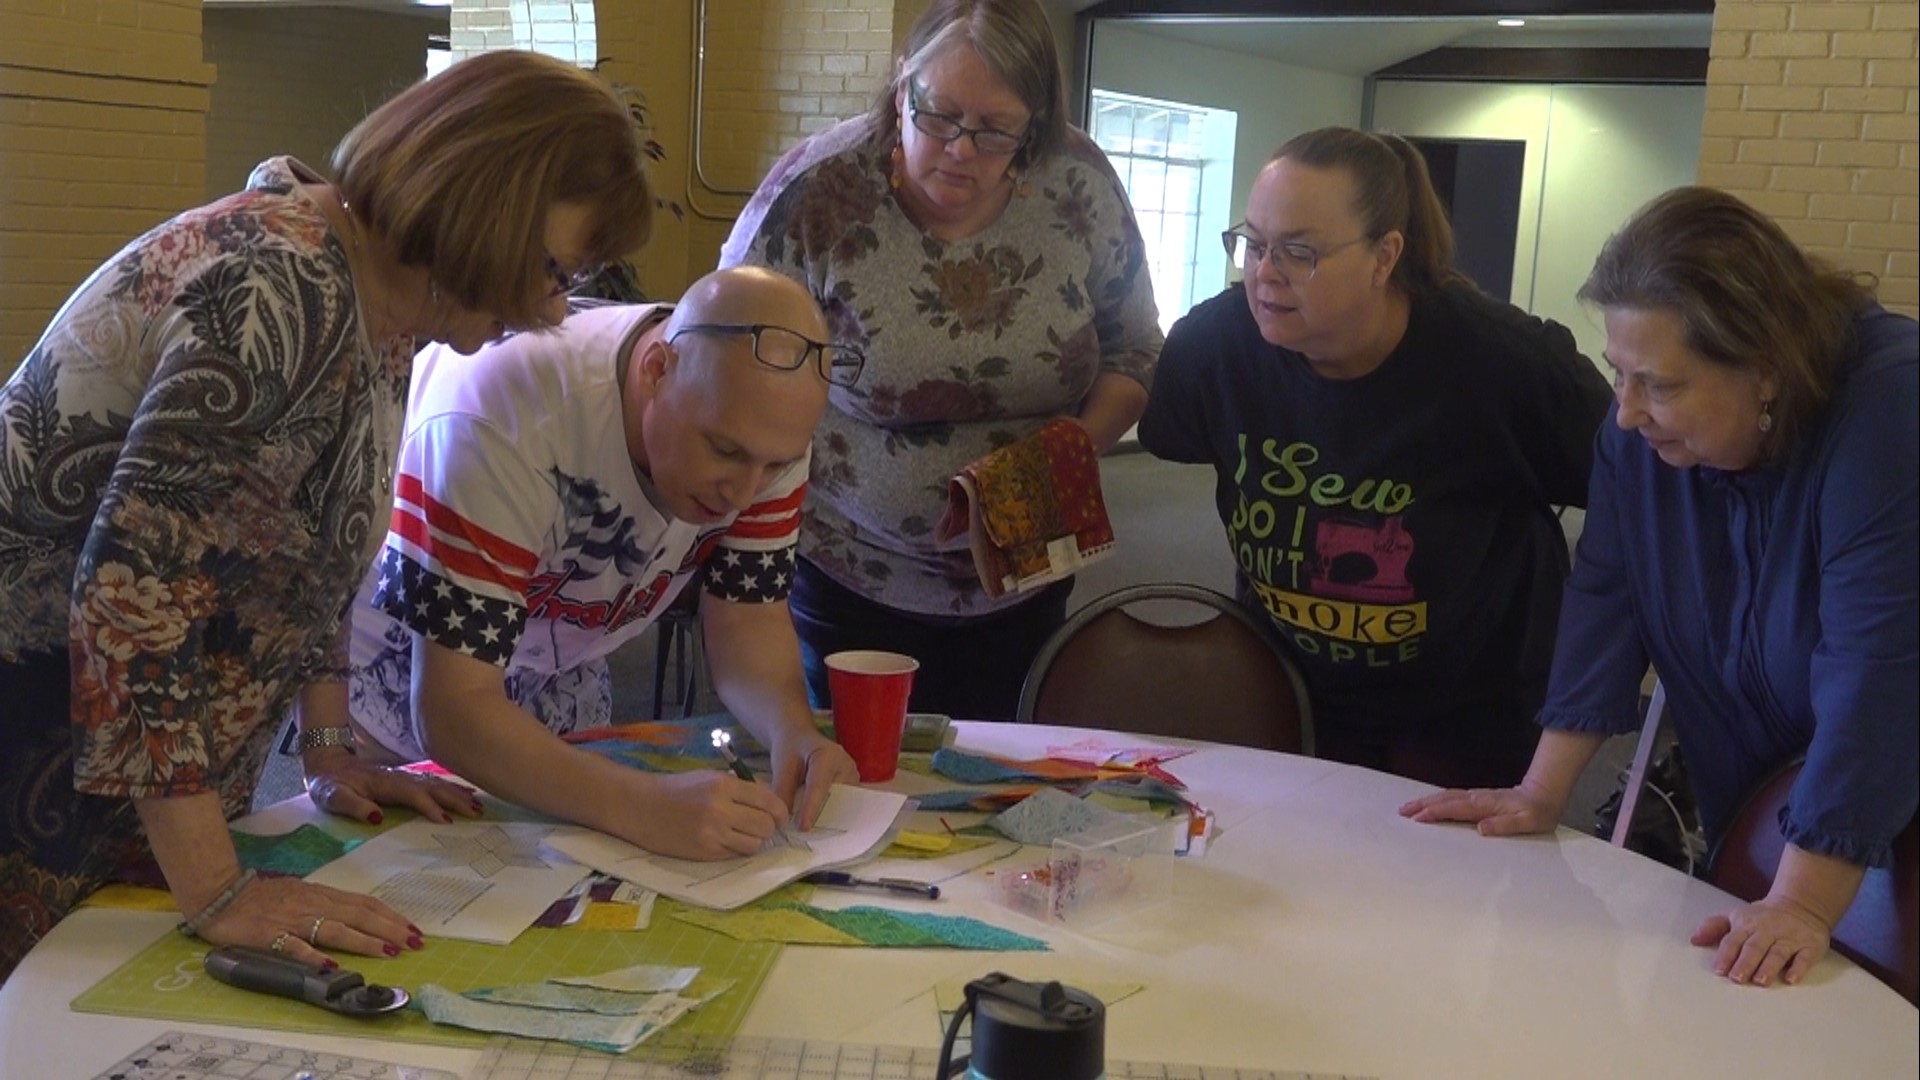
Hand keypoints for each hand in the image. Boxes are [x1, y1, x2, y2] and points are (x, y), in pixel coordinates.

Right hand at [197, 874, 421, 967]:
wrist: (220, 893)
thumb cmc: (262, 896)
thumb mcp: (301, 894)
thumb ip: (326, 905)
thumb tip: (357, 917)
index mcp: (321, 895)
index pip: (364, 904)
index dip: (391, 916)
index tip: (413, 929)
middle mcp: (313, 904)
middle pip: (359, 915)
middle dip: (390, 928)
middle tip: (415, 942)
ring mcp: (293, 920)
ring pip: (335, 929)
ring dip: (365, 941)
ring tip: (389, 951)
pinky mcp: (270, 935)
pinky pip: (295, 947)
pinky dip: (314, 957)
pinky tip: (331, 967)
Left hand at [304, 749, 482, 825]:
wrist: (328, 762)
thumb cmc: (328, 784)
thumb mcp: (331, 796)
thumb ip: (352, 806)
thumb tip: (376, 818)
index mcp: (384, 783)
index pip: (413, 794)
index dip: (430, 806)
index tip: (446, 821)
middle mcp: (399, 778)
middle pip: (433, 786)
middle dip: (455, 799)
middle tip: (477, 813)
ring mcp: (405, 776)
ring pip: (437, 783)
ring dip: (458, 793)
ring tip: (478, 805)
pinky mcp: (406, 778)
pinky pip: (434, 782)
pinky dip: (452, 786)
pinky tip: (466, 792)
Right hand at [620, 770, 790, 860]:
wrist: (641, 807)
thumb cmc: (678, 789)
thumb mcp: (710, 777)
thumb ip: (740, 787)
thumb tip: (770, 801)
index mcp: (723, 786)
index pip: (768, 801)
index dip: (780, 811)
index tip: (780, 816)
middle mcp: (720, 810)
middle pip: (765, 825)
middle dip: (768, 827)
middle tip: (761, 826)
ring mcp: (712, 833)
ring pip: (754, 844)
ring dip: (754, 840)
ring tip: (742, 833)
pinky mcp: (704, 852)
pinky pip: (735, 854)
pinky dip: (736, 849)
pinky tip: (726, 840)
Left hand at [771, 734, 858, 829]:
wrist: (798, 738)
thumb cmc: (790, 748)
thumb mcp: (781, 766)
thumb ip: (782, 792)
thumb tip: (783, 821)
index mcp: (829, 755)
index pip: (819, 786)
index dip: (811, 808)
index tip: (803, 827)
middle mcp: (846, 766)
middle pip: (836, 797)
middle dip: (822, 817)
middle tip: (808, 837)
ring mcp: (852, 777)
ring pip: (841, 804)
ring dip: (827, 818)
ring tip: (813, 836)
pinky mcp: (851, 787)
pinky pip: (842, 805)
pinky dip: (829, 815)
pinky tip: (818, 827)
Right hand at [1397, 784, 1560, 836]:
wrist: (1545, 794)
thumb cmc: (1538, 812)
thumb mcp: (1528, 822)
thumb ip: (1505, 825)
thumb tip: (1481, 829)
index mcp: (1486, 805)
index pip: (1455, 808)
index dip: (1436, 813)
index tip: (1418, 819)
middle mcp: (1477, 798)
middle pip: (1444, 799)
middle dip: (1422, 804)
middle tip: (1402, 811)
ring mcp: (1476, 796)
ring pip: (1445, 796)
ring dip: (1426, 801)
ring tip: (1408, 807)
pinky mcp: (1477, 798)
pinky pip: (1451, 798)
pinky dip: (1436, 800)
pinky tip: (1428, 804)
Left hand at [1692, 897, 1832, 987]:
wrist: (1801, 904)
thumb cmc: (1763, 916)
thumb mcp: (1736, 916)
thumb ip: (1714, 927)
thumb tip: (1694, 940)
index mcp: (1747, 924)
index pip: (1733, 940)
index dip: (1726, 954)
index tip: (1719, 969)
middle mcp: (1767, 931)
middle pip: (1754, 947)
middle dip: (1745, 963)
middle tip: (1737, 978)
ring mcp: (1789, 938)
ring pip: (1778, 952)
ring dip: (1768, 967)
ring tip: (1760, 981)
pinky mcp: (1810, 945)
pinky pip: (1804, 957)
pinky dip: (1798, 968)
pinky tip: (1791, 978)